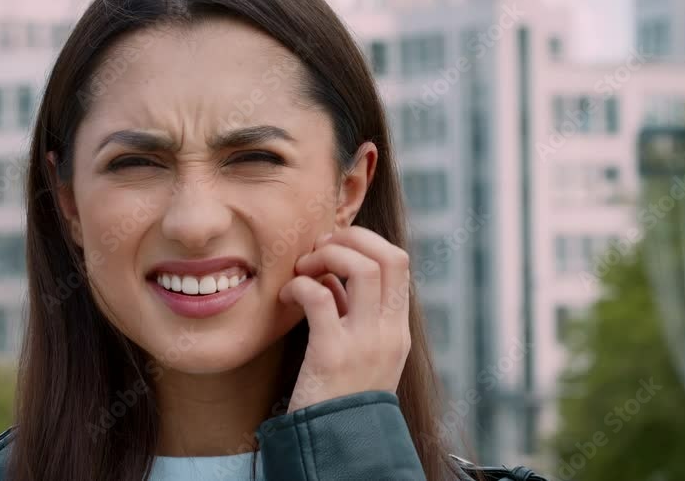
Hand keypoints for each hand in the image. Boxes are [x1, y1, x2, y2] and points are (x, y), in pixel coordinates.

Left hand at [278, 226, 411, 412]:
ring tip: (303, 270)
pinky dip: (299, 285)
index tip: (334, 248)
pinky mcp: (332, 354)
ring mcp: (364, 343)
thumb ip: (355, 313)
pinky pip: (319, 297)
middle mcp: (389, 332)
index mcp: (397, 329)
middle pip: (388, 255)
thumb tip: (332, 273)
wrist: (339, 446)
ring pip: (361, 267)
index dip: (365, 241)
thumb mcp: (362, 352)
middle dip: (349, 239)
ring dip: (327, 256)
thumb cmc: (340, 395)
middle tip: (317, 250)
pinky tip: (286, 296)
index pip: (399, 261)